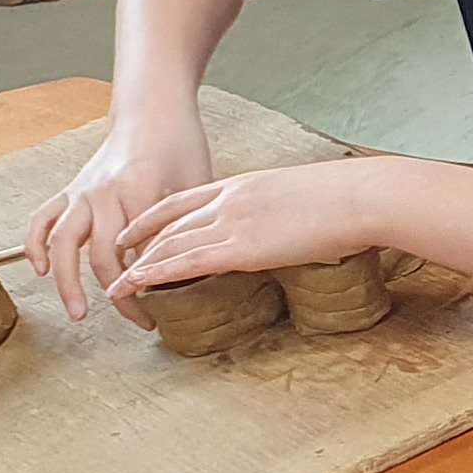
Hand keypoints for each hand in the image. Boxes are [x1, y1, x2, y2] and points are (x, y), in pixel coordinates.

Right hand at [24, 106, 212, 323]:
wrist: (152, 109)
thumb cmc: (180, 144)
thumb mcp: (197, 184)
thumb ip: (189, 225)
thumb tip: (189, 274)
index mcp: (139, 189)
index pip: (142, 252)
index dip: (153, 283)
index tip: (168, 305)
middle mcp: (104, 192)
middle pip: (104, 257)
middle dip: (120, 294)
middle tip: (139, 319)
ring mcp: (82, 190)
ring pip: (63, 244)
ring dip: (67, 282)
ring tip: (79, 313)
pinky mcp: (70, 189)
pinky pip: (43, 219)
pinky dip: (36, 245)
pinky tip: (41, 270)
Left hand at [105, 159, 389, 303]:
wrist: (358, 197)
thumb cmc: (343, 198)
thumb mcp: (297, 197)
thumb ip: (275, 211)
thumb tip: (277, 227)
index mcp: (241, 184)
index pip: (182, 200)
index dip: (152, 217)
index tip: (133, 231)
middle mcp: (228, 200)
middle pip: (168, 224)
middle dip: (137, 245)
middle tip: (114, 264)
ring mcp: (233, 223)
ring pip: (171, 245)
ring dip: (139, 267)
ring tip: (116, 287)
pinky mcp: (243, 248)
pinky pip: (188, 262)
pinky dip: (157, 274)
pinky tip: (137, 284)